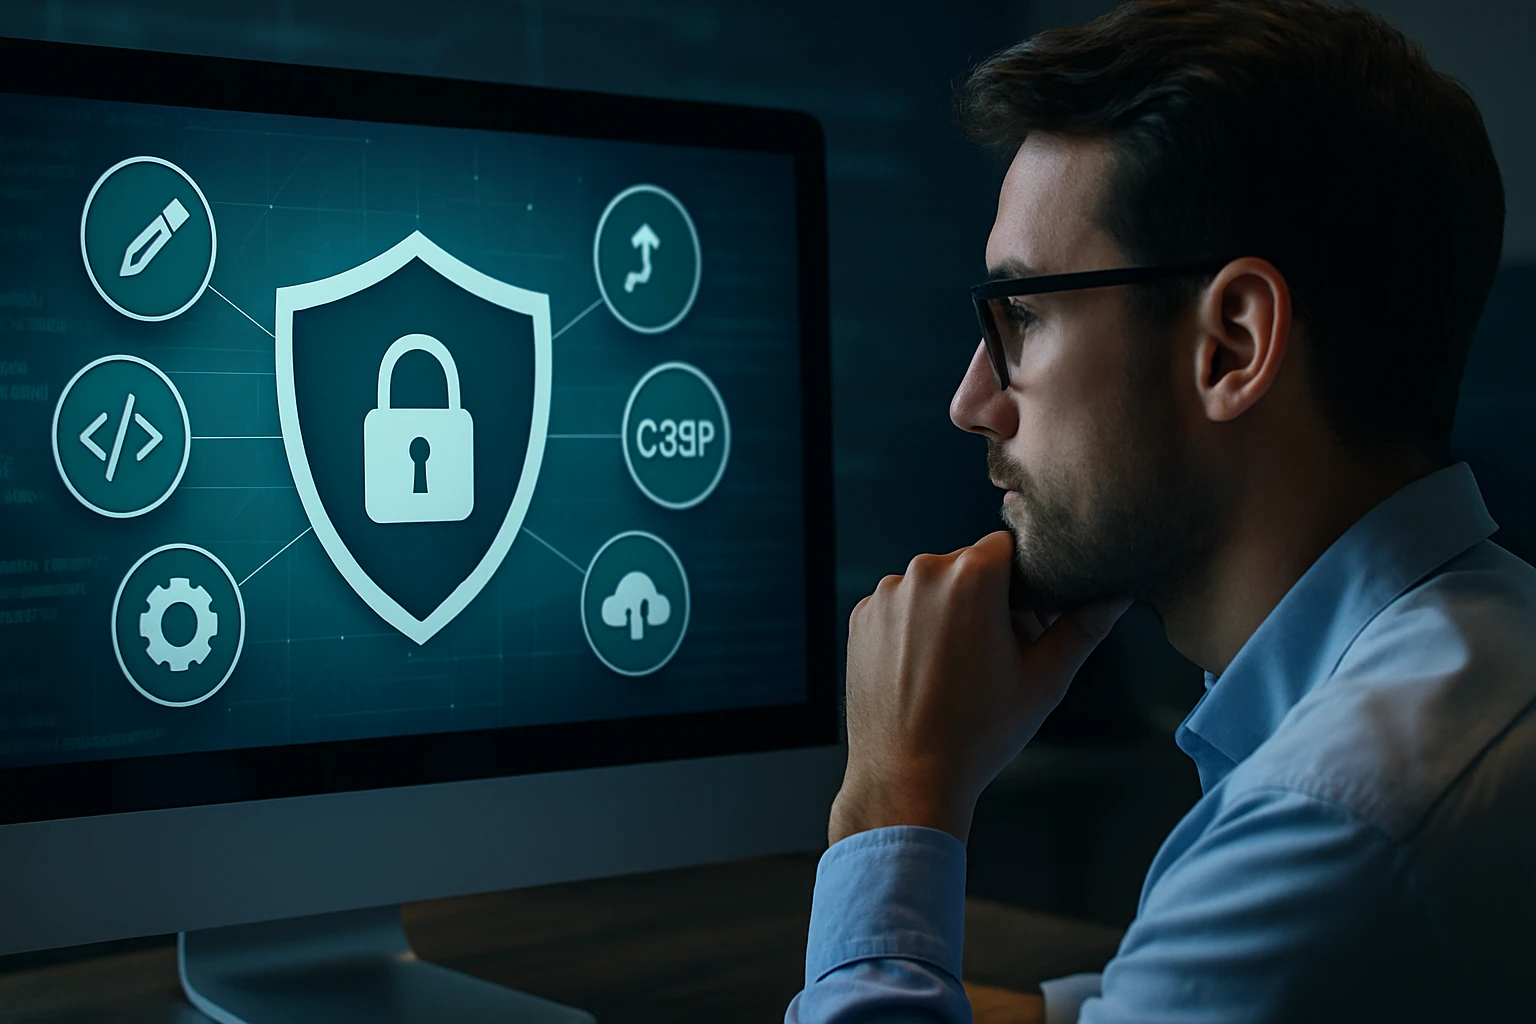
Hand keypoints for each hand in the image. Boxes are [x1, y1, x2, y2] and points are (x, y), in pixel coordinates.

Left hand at [830, 531, 1128, 845]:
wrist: (906, 778)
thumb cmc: (978, 734)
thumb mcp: (1044, 680)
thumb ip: (1083, 628)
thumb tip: (1115, 595)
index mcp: (971, 577)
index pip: (1009, 547)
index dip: (1025, 583)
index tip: (1026, 621)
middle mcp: (922, 573)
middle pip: (970, 566)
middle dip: (988, 598)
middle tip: (996, 653)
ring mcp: (885, 595)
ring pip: (933, 586)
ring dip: (949, 611)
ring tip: (958, 668)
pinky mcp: (861, 617)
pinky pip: (900, 606)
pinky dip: (914, 627)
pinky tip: (924, 670)